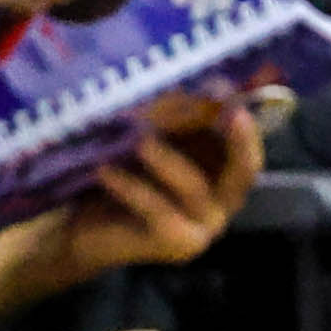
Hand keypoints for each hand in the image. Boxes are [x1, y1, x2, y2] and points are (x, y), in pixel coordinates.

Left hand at [48, 95, 261, 278]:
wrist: (81, 229)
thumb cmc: (122, 176)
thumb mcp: (153, 135)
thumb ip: (183, 114)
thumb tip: (217, 86)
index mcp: (225, 174)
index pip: (249, 145)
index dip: (244, 119)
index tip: (226, 90)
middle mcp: (223, 203)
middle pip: (245, 170)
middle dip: (237, 138)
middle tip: (225, 111)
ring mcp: (205, 229)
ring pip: (194, 186)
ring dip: (166, 158)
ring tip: (139, 141)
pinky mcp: (178, 245)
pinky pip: (158, 209)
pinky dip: (131, 186)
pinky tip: (105, 170)